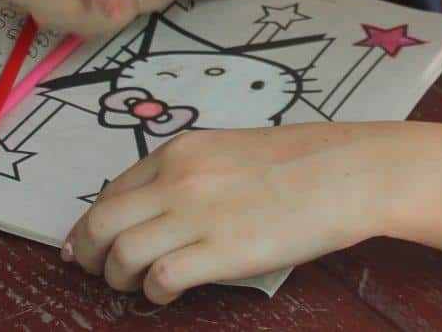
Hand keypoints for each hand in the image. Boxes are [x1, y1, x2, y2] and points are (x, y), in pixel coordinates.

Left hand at [65, 124, 390, 302]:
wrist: (353, 172)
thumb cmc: (307, 160)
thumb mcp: (235, 148)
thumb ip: (193, 171)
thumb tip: (157, 206)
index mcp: (184, 150)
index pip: (112, 191)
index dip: (94, 224)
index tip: (93, 244)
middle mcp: (181, 179)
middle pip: (100, 224)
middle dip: (89, 255)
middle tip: (100, 271)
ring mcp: (199, 215)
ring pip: (120, 255)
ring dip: (119, 278)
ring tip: (139, 285)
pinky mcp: (222, 252)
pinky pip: (158, 279)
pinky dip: (154, 293)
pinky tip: (169, 292)